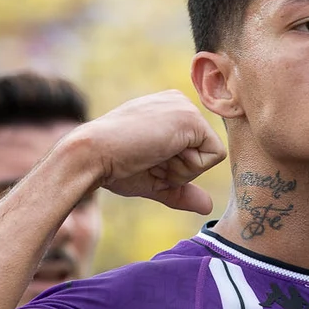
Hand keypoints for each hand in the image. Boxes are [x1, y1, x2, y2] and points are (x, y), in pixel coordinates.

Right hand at [68, 91, 225, 213]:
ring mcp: (186, 107)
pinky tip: (161, 154)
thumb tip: (208, 206)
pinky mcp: (191, 118)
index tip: (146, 159)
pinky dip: (189, 167)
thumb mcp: (154, 180)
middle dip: (180, 170)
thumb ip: (181, 189)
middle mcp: (179, 103)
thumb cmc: (115, 167)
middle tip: (148, 158)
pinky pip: (215, 156)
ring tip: (152, 155)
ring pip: (210, 155)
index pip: (195, 149)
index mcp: (169, 111)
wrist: (93, 154)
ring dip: (182, 170)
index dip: (175, 168)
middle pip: (205, 153)